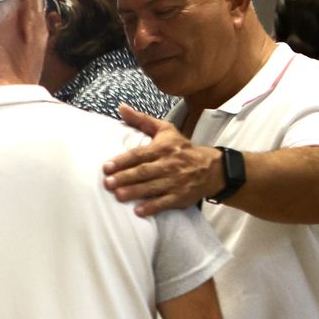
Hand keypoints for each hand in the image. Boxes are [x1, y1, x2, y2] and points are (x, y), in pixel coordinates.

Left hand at [103, 105, 222, 215]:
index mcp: (163, 148)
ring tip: (118, 196)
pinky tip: (139, 211)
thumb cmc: (181, 148)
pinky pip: (165, 202)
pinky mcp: (180, 196)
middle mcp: (169, 164)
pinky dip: (152, 207)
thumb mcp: (165, 130)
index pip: (140, 154)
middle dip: (125, 177)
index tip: (107, 167)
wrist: (211, 168)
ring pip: (152, 187)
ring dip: (135, 192)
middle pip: (144, 171)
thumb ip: (141, 120)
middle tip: (108, 183)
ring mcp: (175, 181)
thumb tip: (121, 107)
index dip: (123, 161)